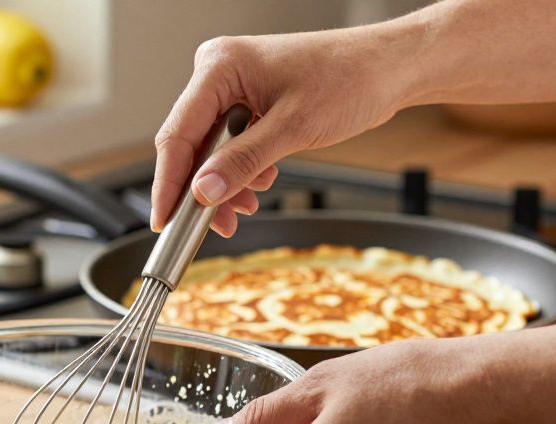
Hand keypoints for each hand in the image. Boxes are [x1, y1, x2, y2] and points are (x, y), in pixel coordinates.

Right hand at [152, 29, 412, 236]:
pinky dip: (240, 171)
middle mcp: (219, 73)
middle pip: (190, 144)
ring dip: (224, 184)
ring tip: (246, 207)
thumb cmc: (351, 79)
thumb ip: (242, 162)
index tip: (165, 221)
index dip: (168, 183)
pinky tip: (259, 184)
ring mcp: (233, 88)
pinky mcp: (249, 102)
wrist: (391, 69)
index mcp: (219, 66)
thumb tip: (203, 193)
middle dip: (202, 189)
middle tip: (212, 226)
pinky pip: (230, 145)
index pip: (177, 133)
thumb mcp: (293, 128)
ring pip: (210, 150)